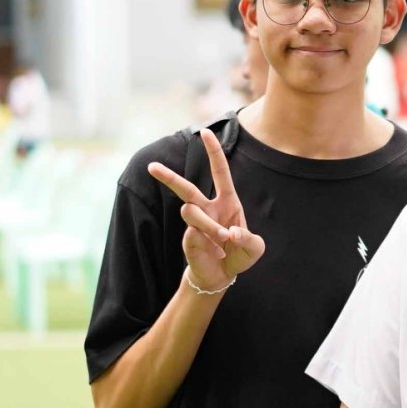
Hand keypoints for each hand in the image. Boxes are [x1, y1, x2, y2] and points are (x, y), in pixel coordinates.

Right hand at [148, 130, 265, 292]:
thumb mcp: (255, 248)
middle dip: (169, 177)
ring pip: (191, 214)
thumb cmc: (239, 254)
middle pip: (185, 188)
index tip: (205, 131)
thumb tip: (230, 233)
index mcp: (227, 201)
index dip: (214, 152)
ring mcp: (195, 224)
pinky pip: (194, 235)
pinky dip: (209, 245)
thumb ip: (249, 240)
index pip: (219, 172)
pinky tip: (216, 253)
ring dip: (210, 226)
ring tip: (223, 239)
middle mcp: (208, 208)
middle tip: (152, 167)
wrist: (223, 275)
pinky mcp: (188, 239)